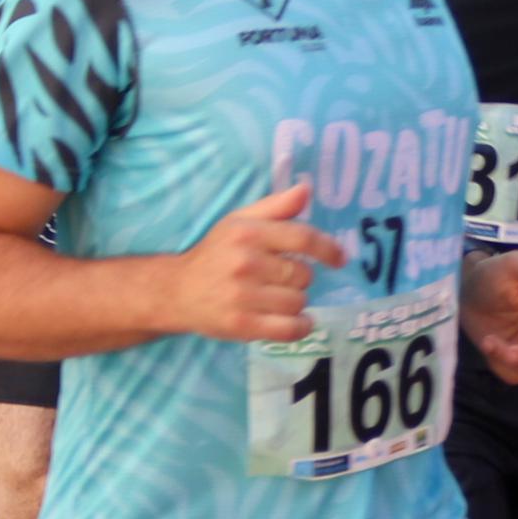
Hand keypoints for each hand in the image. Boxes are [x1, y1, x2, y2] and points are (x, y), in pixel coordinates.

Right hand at [172, 184, 341, 345]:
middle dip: (300, 278)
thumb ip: (276, 206)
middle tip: (281, 279)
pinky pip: (289, 329)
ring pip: (298, 302)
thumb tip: (307, 189)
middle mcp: (245, 263)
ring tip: (276, 298)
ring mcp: (243, 296)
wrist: (176, 291)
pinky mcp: (242, 326)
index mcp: (248, 233)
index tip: (340, 258)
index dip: (328, 248)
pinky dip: (301, 327)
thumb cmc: (215, 253)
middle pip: (303, 274)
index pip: (302, 238)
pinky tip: (298, 322)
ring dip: (296, 302)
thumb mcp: (239, 221)